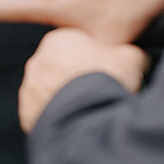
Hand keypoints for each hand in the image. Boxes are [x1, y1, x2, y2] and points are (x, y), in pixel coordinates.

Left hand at [19, 28, 147, 131]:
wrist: (89, 115)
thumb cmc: (108, 80)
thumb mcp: (132, 57)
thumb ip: (130, 52)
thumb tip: (135, 57)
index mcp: (59, 39)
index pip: (76, 45)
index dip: (95, 59)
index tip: (108, 72)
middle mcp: (38, 61)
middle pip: (61, 68)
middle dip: (77, 79)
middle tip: (99, 93)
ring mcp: (30, 88)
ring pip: (50, 91)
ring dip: (65, 99)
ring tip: (89, 112)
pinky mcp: (28, 114)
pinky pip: (44, 114)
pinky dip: (58, 118)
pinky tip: (76, 124)